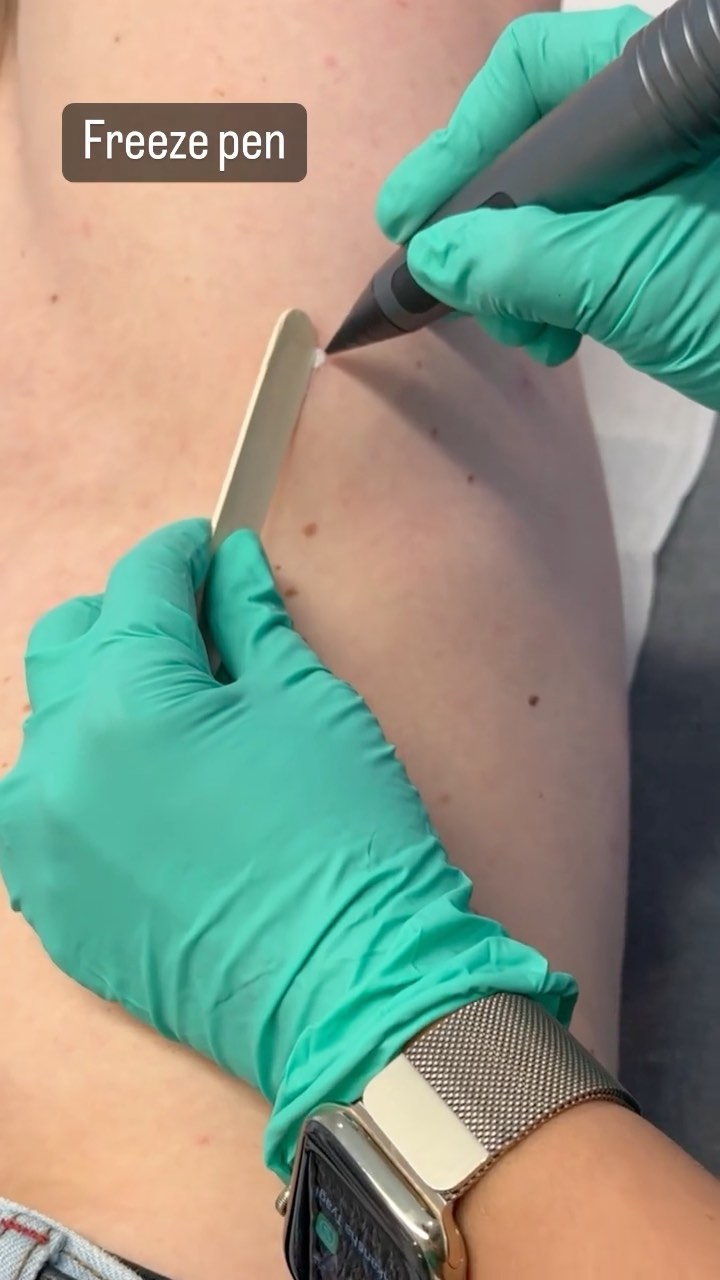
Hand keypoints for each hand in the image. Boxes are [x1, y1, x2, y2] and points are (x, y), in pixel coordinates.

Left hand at [0, 519, 575, 1174]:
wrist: (348, 990)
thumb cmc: (344, 842)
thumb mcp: (310, 704)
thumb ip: (252, 621)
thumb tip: (230, 567)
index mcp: (127, 700)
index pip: (138, 586)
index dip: (180, 553)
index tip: (207, 547)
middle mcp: (57, 765)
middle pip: (69, 642)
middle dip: (126, 615)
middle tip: (192, 627)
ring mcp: (40, 841)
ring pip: (48, 726)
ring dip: (100, 696)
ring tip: (174, 715)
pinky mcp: (48, 901)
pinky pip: (39, 809)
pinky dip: (84, 777)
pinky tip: (149, 790)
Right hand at [376, 6, 719, 410]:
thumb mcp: (631, 281)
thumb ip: (523, 262)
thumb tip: (435, 257)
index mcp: (672, 94)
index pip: (538, 72)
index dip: (461, 141)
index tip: (413, 216)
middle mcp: (669, 121)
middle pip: (537, 139)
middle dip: (488, 223)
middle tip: (459, 288)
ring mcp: (670, 178)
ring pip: (555, 199)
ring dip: (517, 271)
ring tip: (526, 334)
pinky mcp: (668, 233)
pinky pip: (584, 242)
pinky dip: (554, 289)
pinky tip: (554, 335)